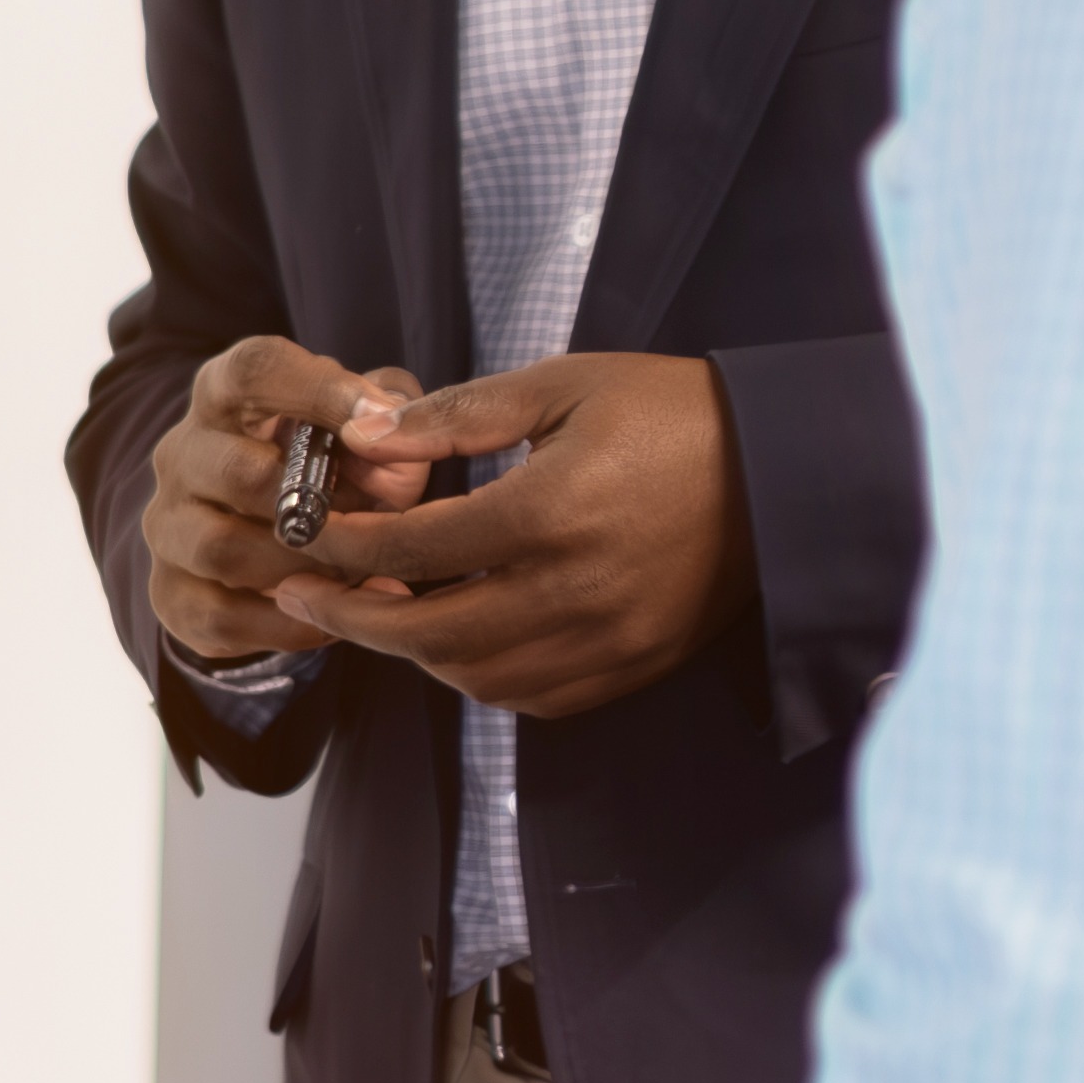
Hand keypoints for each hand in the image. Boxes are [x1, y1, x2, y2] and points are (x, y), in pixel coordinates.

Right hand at [141, 338, 431, 667]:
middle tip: (373, 524)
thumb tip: (393, 442)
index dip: (317, 391)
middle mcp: (183, 452)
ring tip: (359, 572)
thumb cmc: (326, 461)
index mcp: (226, 393)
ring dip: (302, 568)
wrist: (273, 533)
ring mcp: (169, 525)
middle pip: (235, 471)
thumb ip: (390, 413)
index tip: (379, 418)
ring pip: (224, 551)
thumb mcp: (361, 424)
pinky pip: (221, 618)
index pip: (254, 369)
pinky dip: (286, 625)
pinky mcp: (170, 594)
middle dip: (316, 505)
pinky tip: (333, 615)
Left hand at [269, 352, 753, 719]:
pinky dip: (477, 676)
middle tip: (301, 597)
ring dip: (413, 651)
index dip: (343, 547)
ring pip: (474, 677)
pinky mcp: (629, 668)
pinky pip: (530, 697)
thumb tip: (368, 432)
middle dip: (354, 617)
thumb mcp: (563, 385)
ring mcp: (604, 643)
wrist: (784, 472)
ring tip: (373, 612)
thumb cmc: (670, 412)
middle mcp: (571, 593)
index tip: (299, 538)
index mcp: (549, 513)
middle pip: (429, 632)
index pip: (415, 547)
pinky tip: (452, 639)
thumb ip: (461, 414)